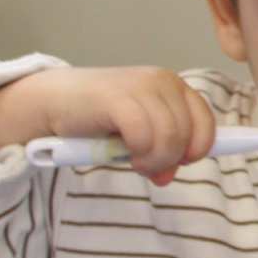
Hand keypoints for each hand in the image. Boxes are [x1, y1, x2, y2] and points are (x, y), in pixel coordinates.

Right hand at [0, 66, 214, 186]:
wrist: (52, 101)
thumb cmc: (98, 118)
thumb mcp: (139, 133)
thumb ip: (160, 149)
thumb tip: (169, 176)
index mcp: (173, 86)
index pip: (206, 121)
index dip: (198, 148)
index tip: (182, 163)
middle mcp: (163, 81)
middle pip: (188, 133)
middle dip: (172, 159)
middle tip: (150, 169)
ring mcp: (141, 87)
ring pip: (170, 137)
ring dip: (156, 160)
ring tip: (136, 163)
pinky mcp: (119, 98)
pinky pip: (145, 136)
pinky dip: (140, 154)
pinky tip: (127, 157)